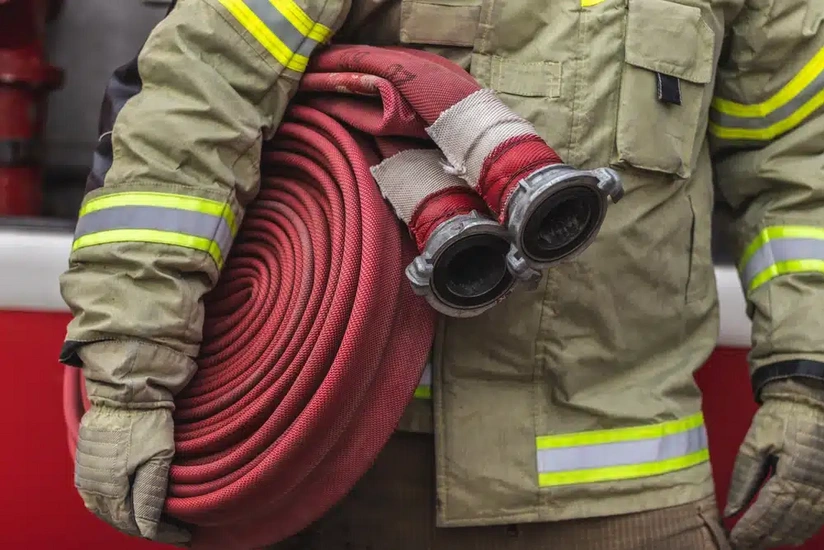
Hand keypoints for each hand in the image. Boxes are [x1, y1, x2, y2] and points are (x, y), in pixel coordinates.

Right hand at [74, 404, 190, 546]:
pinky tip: (128, 503)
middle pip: (119, 521)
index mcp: (111, 488)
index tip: (184, 535)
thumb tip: (148, 528)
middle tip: (172, 529)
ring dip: (128, 519)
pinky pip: (95, 495)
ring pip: (105, 510)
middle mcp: (93, 486)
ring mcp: (85, 475)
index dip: (163, 533)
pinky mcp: (84, 463)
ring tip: (152, 520)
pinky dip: (114, 504)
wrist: (124, 392)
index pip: (137, 524)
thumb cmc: (146, 421)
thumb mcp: (159, 457)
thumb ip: (151, 495)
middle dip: (145, 528)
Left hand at [725, 379, 823, 548]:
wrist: (810, 400)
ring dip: (783, 537)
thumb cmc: (779, 419)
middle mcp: (812, 488)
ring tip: (763, 544)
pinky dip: (804, 529)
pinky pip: (819, 516)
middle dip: (765, 537)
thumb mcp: (755, 443)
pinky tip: (791, 536)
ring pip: (805, 524)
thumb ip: (743, 479)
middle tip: (745, 546)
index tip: (736, 540)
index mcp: (791, 476)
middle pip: (787, 523)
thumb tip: (731, 510)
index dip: (752, 529)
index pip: (768, 513)